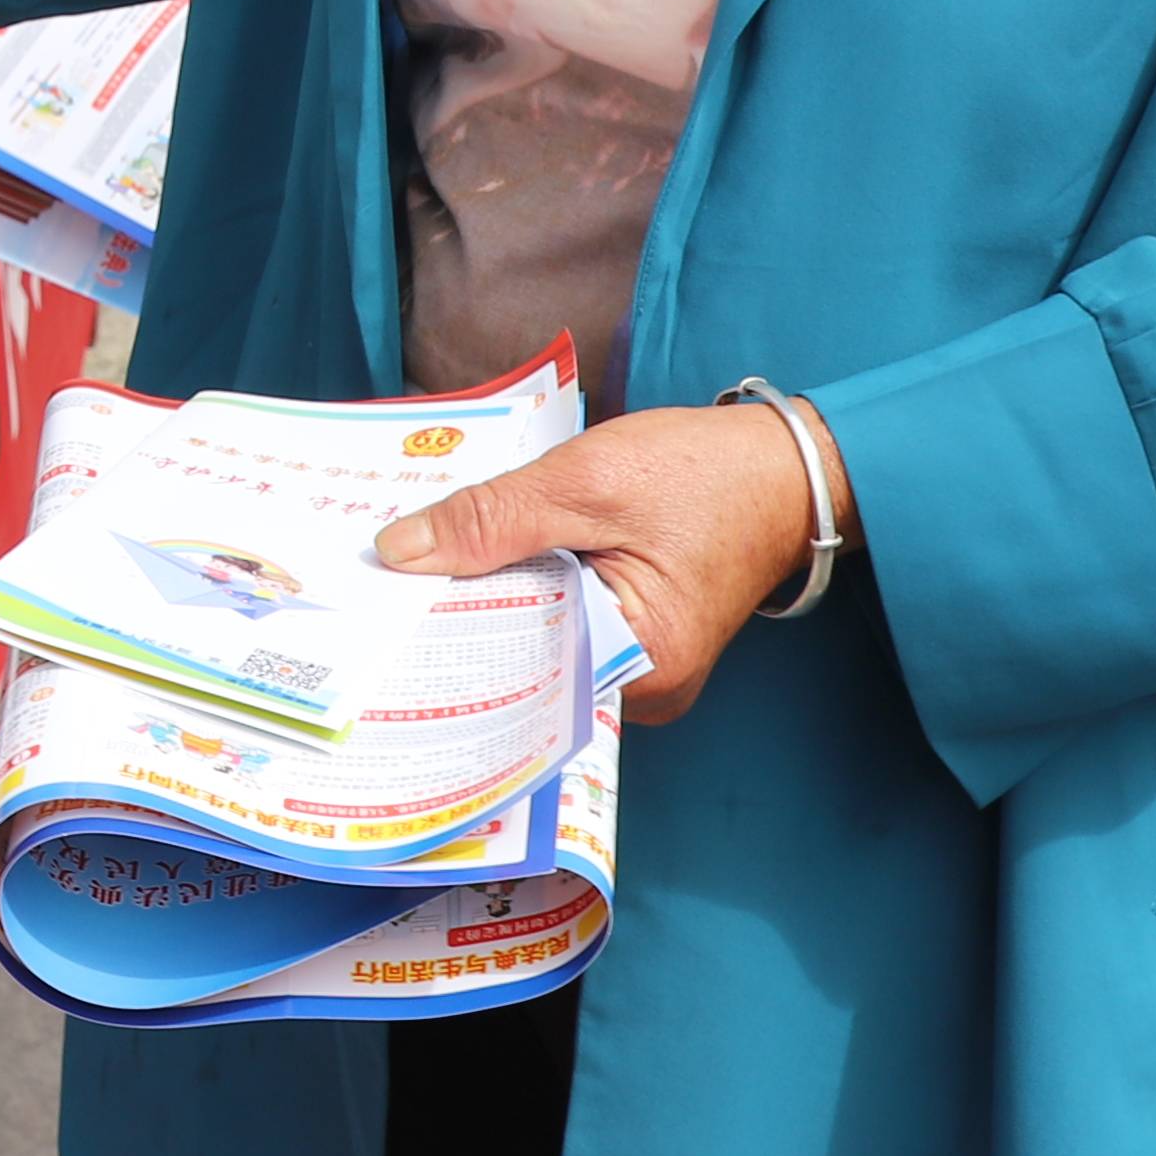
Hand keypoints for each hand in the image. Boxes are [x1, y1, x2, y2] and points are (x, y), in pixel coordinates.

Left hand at [380, 399, 832, 726]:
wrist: (785, 467)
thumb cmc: (703, 473)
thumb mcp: (586, 480)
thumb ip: (491, 519)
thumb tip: (398, 553)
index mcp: (640, 663)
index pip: (516, 675)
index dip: (442, 646)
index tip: (372, 625)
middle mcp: (641, 689)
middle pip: (520, 668)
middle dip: (452, 626)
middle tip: (369, 597)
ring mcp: (639, 670)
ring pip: (533, 645)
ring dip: (482, 605)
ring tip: (405, 578)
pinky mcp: (633, 640)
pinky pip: (557, 628)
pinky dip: (518, 595)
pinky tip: (469, 566)